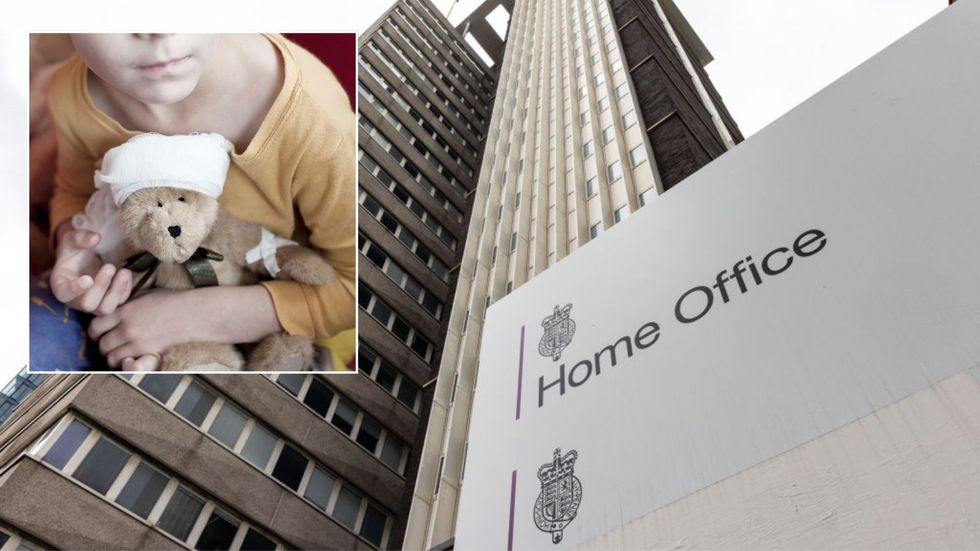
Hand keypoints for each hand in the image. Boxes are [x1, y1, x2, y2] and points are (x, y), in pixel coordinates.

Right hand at [50, 229, 132, 313]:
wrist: (85, 258)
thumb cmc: (74, 251)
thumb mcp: (72, 239)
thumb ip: (80, 238)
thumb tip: (96, 237)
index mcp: (61, 286)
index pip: (65, 294)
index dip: (76, 289)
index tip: (87, 278)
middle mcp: (76, 300)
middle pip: (88, 304)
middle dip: (101, 287)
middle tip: (110, 266)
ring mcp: (94, 303)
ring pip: (105, 309)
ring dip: (116, 291)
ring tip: (124, 272)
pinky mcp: (109, 301)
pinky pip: (119, 303)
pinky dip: (125, 290)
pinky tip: (126, 274)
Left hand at [90, 285, 281, 368]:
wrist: (192, 313)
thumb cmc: (172, 301)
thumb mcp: (145, 295)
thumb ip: (126, 304)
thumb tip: (114, 308)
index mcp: (124, 311)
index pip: (95, 325)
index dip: (95, 332)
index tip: (99, 333)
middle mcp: (126, 327)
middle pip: (102, 344)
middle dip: (103, 346)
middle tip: (110, 345)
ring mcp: (136, 341)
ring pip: (111, 356)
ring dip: (113, 356)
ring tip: (120, 353)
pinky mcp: (147, 351)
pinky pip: (126, 362)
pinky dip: (125, 362)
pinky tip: (131, 357)